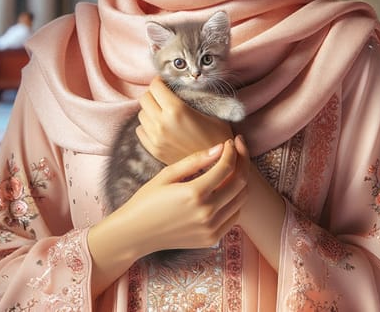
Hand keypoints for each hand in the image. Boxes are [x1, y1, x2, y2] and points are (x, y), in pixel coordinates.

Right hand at [126, 139, 248, 254]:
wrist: (136, 234)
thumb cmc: (147, 200)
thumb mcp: (167, 174)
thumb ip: (195, 160)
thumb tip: (220, 147)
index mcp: (194, 194)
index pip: (227, 167)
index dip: (233, 151)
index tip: (230, 141)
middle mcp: (206, 213)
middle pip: (240, 182)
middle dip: (243, 160)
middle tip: (238, 148)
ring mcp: (211, 229)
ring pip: (241, 199)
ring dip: (241, 179)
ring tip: (233, 165)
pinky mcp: (212, 239)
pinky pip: (235, 215)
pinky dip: (235, 199)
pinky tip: (226, 187)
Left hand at [136, 77, 234, 163]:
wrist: (217, 166)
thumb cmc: (218, 135)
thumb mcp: (212, 110)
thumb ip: (194, 95)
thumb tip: (181, 84)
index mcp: (176, 110)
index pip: (155, 86)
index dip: (160, 81)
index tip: (166, 82)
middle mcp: (162, 123)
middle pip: (145, 98)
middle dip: (154, 94)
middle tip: (164, 95)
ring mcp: (156, 138)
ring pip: (141, 114)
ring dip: (150, 110)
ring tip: (163, 111)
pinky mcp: (154, 150)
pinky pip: (140, 131)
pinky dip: (147, 126)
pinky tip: (159, 126)